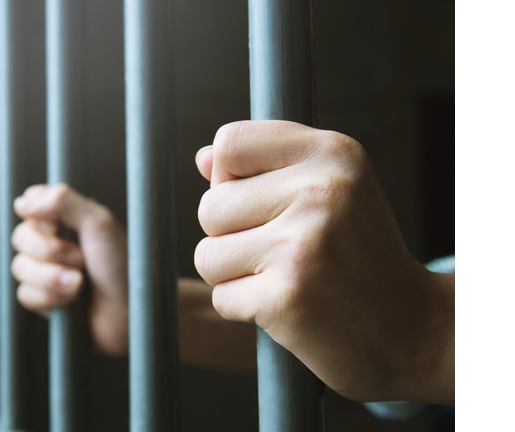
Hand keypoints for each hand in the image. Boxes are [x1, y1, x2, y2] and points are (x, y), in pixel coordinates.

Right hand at [12, 184, 128, 355]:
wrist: (131, 313)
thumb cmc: (124, 267)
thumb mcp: (99, 224)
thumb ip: (62, 201)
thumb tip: (22, 202)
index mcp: (67, 219)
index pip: (30, 204)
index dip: (38, 216)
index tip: (58, 225)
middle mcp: (54, 243)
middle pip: (20, 236)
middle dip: (49, 250)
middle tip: (80, 259)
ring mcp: (47, 272)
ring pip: (20, 267)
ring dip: (51, 276)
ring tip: (80, 283)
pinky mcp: (44, 300)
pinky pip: (26, 294)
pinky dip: (50, 296)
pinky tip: (72, 300)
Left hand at [194, 120, 453, 403]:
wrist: (413, 330)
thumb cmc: (359, 255)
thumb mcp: (332, 190)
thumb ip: (266, 167)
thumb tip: (203, 159)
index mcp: (333, 153)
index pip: (229, 144)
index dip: (229, 178)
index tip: (263, 203)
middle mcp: (321, 191)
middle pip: (210, 206)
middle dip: (230, 236)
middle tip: (282, 252)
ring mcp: (303, 245)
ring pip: (207, 254)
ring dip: (233, 275)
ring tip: (283, 277)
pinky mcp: (286, 297)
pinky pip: (222, 297)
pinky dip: (244, 308)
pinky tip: (287, 306)